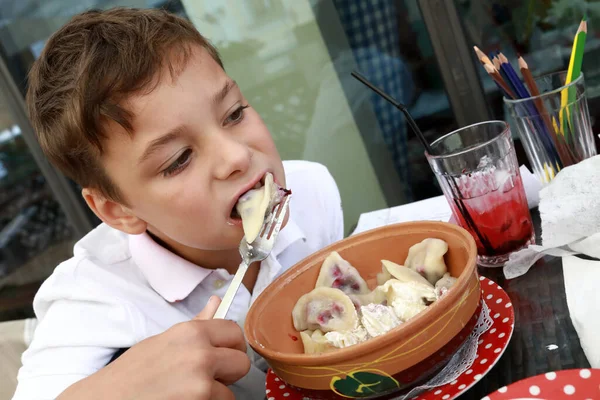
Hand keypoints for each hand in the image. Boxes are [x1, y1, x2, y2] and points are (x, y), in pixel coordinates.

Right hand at [59, 296, 249, 399]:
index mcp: (191, 333)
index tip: (223, 354)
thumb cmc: (132, 373)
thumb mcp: (163, 341)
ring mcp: (201, 383)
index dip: (231, 346)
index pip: (235, 332)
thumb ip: (197, 324)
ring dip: (214, 396)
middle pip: (242, 363)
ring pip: (230, 392)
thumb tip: (217, 301)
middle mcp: (200, 354)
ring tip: (187, 393)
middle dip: (228, 373)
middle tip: (208, 378)